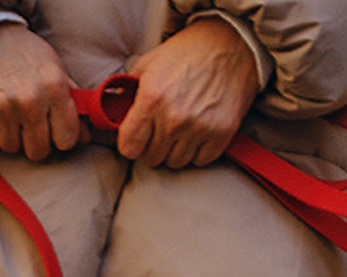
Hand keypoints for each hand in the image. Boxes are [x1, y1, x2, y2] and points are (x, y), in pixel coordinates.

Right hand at [0, 22, 82, 161]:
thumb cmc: (23, 53)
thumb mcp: (54, 68)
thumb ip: (71, 102)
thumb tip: (85, 137)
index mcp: (54, 87)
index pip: (66, 139)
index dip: (60, 138)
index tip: (52, 131)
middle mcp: (30, 99)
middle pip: (38, 151)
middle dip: (33, 141)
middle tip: (26, 123)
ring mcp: (3, 106)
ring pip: (11, 147)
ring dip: (8, 135)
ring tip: (6, 111)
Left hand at [117, 20, 258, 167]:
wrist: (232, 43)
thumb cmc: (187, 52)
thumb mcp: (149, 64)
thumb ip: (129, 93)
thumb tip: (114, 115)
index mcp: (152, 98)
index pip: (129, 147)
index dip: (129, 144)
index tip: (135, 138)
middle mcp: (175, 117)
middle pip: (151, 159)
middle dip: (151, 148)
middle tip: (158, 132)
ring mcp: (199, 128)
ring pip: (175, 163)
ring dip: (174, 151)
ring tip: (178, 131)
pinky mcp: (221, 133)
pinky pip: (200, 161)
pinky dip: (196, 152)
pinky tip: (196, 133)